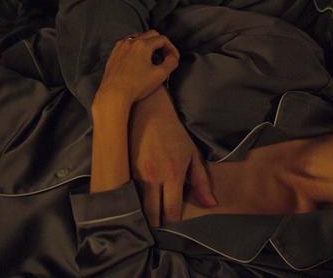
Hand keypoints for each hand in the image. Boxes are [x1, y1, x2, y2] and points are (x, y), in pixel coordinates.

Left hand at [95, 30, 179, 103]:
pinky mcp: (113, 54)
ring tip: (152, 56)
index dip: (171, 47)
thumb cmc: (137, 85)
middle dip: (160, 43)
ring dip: (147, 43)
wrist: (114, 94)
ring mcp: (120, 47)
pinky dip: (135, 48)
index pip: (162, 39)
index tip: (174, 58)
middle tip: (165, 54)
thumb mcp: (160, 75)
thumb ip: (171, 62)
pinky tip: (138, 60)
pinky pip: (127, 45)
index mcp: (143, 45)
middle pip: (150, 34)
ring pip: (137, 38)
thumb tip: (173, 56)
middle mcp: (130, 42)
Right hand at [130, 91, 215, 226]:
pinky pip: (127, 193)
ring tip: (148, 213)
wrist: (146, 110)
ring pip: (137, 206)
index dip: (173, 220)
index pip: (171, 210)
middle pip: (152, 214)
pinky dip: (132, 200)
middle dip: (156, 221)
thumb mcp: (192, 154)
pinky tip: (136, 199)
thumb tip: (210, 205)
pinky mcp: (122, 169)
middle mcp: (152, 177)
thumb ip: (201, 182)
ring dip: (142, 213)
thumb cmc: (173, 132)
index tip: (173, 220)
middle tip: (160, 221)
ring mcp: (135, 173)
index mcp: (172, 174)